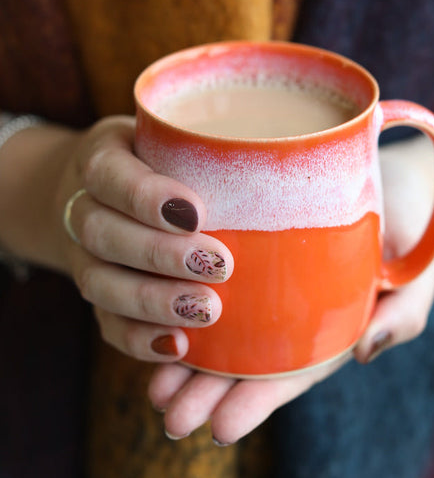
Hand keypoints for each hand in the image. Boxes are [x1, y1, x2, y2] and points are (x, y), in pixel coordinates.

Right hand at [57, 116, 233, 360]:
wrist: (110, 198)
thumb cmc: (159, 167)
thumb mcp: (175, 142)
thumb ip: (210, 148)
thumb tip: (294, 145)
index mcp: (103, 160)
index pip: (108, 173)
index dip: (145, 196)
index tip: (196, 214)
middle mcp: (84, 209)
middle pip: (102, 233)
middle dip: (160, 253)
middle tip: (219, 264)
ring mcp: (85, 257)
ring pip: (99, 283)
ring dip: (152, 301)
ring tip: (206, 309)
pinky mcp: (99, 296)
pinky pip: (106, 323)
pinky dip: (138, 339)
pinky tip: (177, 346)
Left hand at [147, 140, 433, 444]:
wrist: (385, 176)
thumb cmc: (406, 225)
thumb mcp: (418, 271)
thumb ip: (403, 314)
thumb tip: (367, 351)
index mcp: (327, 328)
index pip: (291, 374)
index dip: (257, 402)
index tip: (222, 427)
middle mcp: (289, 314)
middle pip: (245, 361)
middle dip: (207, 394)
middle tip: (172, 417)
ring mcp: (266, 286)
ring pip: (219, 328)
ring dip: (184, 360)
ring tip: (155, 388)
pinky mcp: (247, 250)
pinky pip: (209, 281)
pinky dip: (180, 303)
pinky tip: (152, 321)